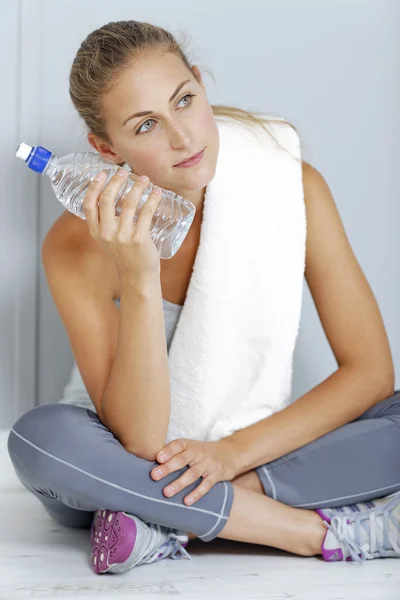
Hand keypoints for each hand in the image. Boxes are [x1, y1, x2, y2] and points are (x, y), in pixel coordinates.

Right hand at [82, 168, 162, 285]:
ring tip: (145, 179)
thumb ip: (106, 222)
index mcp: (96, 232)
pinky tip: (157, 192)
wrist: (137, 276)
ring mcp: (122, 236)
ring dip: (138, 187)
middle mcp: (107, 233)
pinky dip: (152, 199)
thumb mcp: (108, 240)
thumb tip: (112, 195)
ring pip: (129, 203)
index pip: (88, 204)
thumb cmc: (126, 256)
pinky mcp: (139, 239)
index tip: (101, 174)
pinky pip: (146, 212)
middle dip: (116, 181)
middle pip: (107, 199)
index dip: (94, 187)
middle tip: (125, 172)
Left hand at [150, 438, 237, 505]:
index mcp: (188, 445)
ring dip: (179, 483)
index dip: (168, 451)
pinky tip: (187, 502)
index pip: (177, 445)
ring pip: (192, 474)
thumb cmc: (201, 453)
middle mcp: (198, 452)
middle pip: (182, 460)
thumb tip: (146, 461)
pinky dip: (196, 494)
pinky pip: (206, 485)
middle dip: (168, 468)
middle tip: (154, 476)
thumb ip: (172, 454)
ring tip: (166, 492)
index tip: (157, 458)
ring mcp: (208, 464)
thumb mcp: (189, 448)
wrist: (230, 453)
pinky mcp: (217, 475)